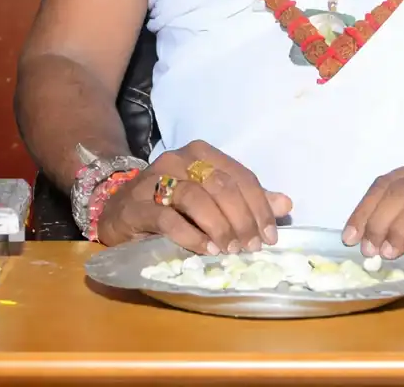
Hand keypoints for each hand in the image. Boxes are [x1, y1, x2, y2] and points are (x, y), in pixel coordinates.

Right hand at [96, 140, 292, 254]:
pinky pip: (168, 219)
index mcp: (201, 153)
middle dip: (242, 219)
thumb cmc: (170, 204)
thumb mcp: (211, 198)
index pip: (240, 176)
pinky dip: (192, 236)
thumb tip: (286, 204)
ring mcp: (154, 180)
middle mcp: (177, 160)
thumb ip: (246, 200)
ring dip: (220, 227)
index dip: (260, 206)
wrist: (117, 210)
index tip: (270, 236)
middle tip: (252, 247)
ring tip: (230, 250)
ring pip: (196, 199)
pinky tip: (207, 250)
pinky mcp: (136, 206)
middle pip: (221, 186)